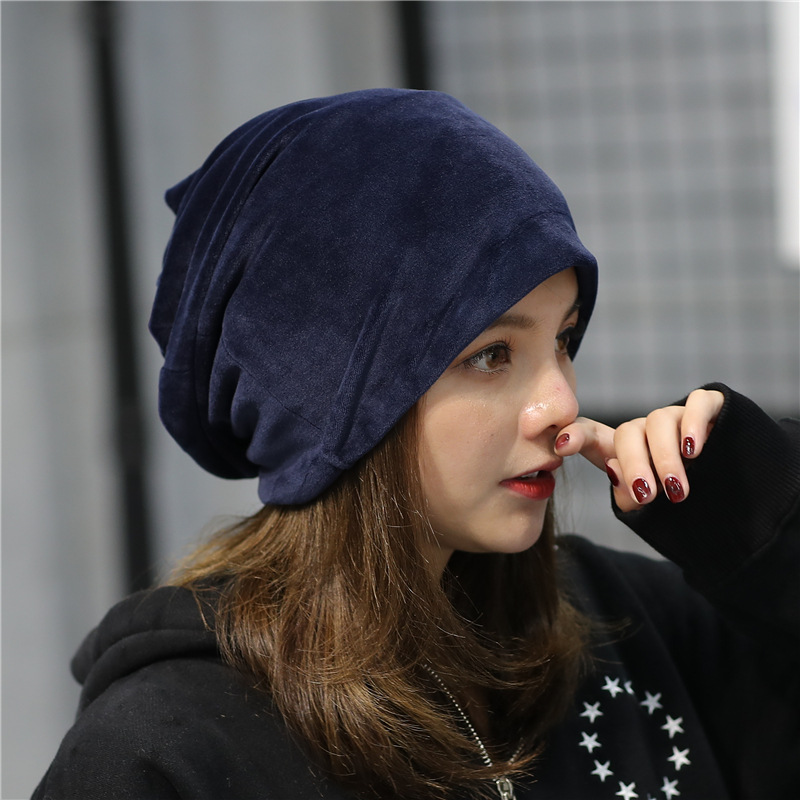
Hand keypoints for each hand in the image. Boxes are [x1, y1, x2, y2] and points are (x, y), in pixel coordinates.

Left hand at [555, 389, 724, 512]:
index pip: (591, 435)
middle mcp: (646, 430)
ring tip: (677, 488)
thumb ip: (628, 496)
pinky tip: (693, 449)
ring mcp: (676, 418)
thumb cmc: (679, 505)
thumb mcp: (650, 508)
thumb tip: (616, 474)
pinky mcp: (710, 409)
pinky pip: (698, 402)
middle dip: (635, 464)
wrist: (736, 501)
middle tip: (646, 495)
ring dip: (665, 457)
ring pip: (659, 422)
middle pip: (628, 433)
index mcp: (623, 450)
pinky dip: (694, 423)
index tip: (560, 447)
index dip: (575, 436)